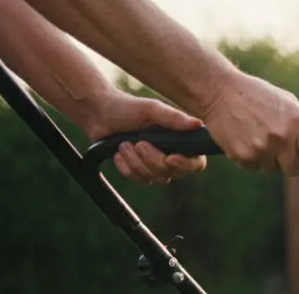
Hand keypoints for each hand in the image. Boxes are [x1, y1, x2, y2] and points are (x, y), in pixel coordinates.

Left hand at [85, 93, 207, 183]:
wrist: (100, 114)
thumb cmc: (128, 108)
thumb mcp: (152, 109)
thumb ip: (174, 118)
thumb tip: (198, 124)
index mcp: (180, 140)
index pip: (196, 163)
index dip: (185, 165)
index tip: (169, 158)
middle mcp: (172, 154)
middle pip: (172, 173)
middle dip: (152, 160)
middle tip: (139, 142)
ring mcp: (155, 165)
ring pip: (154, 178)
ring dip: (135, 161)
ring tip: (124, 144)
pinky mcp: (140, 172)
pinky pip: (138, 180)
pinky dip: (125, 166)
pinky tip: (119, 153)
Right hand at [200, 71, 298, 174]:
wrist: (220, 92)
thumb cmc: (257, 96)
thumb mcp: (287, 103)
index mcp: (298, 123)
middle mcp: (282, 137)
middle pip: (294, 169)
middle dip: (288, 160)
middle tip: (277, 144)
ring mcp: (262, 148)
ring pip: (272, 169)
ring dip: (267, 158)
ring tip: (257, 135)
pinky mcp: (243, 156)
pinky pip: (253, 167)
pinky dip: (250, 158)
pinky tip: (245, 138)